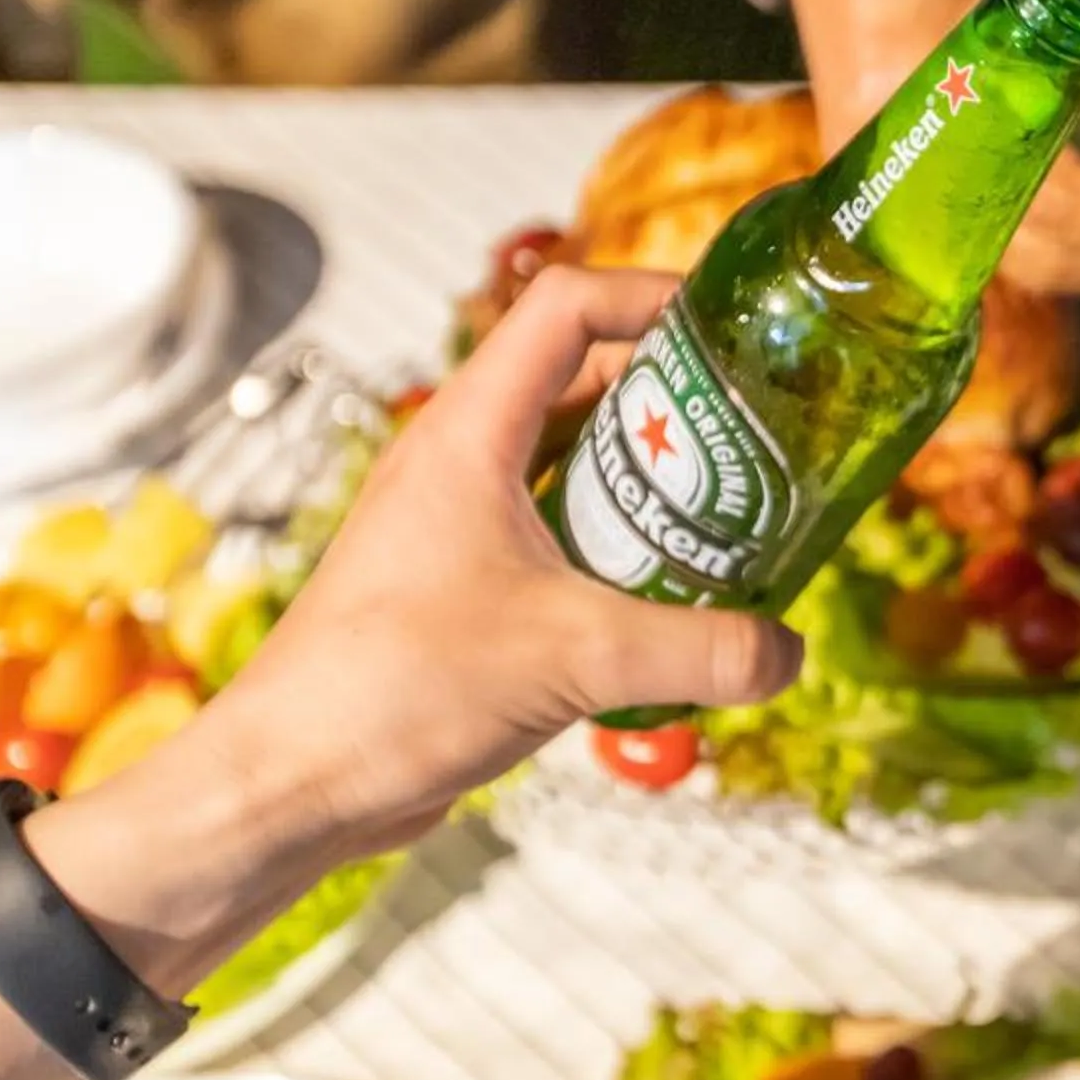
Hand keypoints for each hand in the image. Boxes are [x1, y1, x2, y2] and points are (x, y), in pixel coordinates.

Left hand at [187, 267, 799, 877]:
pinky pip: (559, 537)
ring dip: (651, 479)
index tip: (733, 326)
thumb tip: (788, 653)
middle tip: (757, 432)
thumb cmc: (391, 691)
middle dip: (676, 399)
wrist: (291, 783)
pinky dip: (620, 548)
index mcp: (469, 433)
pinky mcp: (464, 589)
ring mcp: (458, 525)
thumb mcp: (574, 658)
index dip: (653, 296)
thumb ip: (699, 650)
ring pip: (573, 464)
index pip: (566, 307)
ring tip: (733, 512)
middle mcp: (460, 463)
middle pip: (584, 380)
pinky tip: (673, 599)